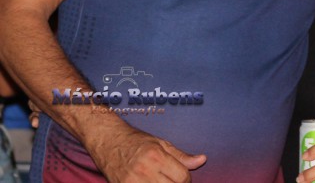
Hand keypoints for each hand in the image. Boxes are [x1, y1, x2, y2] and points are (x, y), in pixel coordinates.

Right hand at [88, 125, 205, 182]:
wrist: (107, 142)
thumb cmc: (136, 141)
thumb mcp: (161, 144)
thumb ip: (182, 156)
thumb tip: (203, 160)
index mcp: (157, 157)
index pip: (183, 177)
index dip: (186, 179)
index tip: (182, 176)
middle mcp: (144, 170)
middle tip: (171, 179)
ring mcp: (132, 182)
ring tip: (161, 180)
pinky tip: (151, 182)